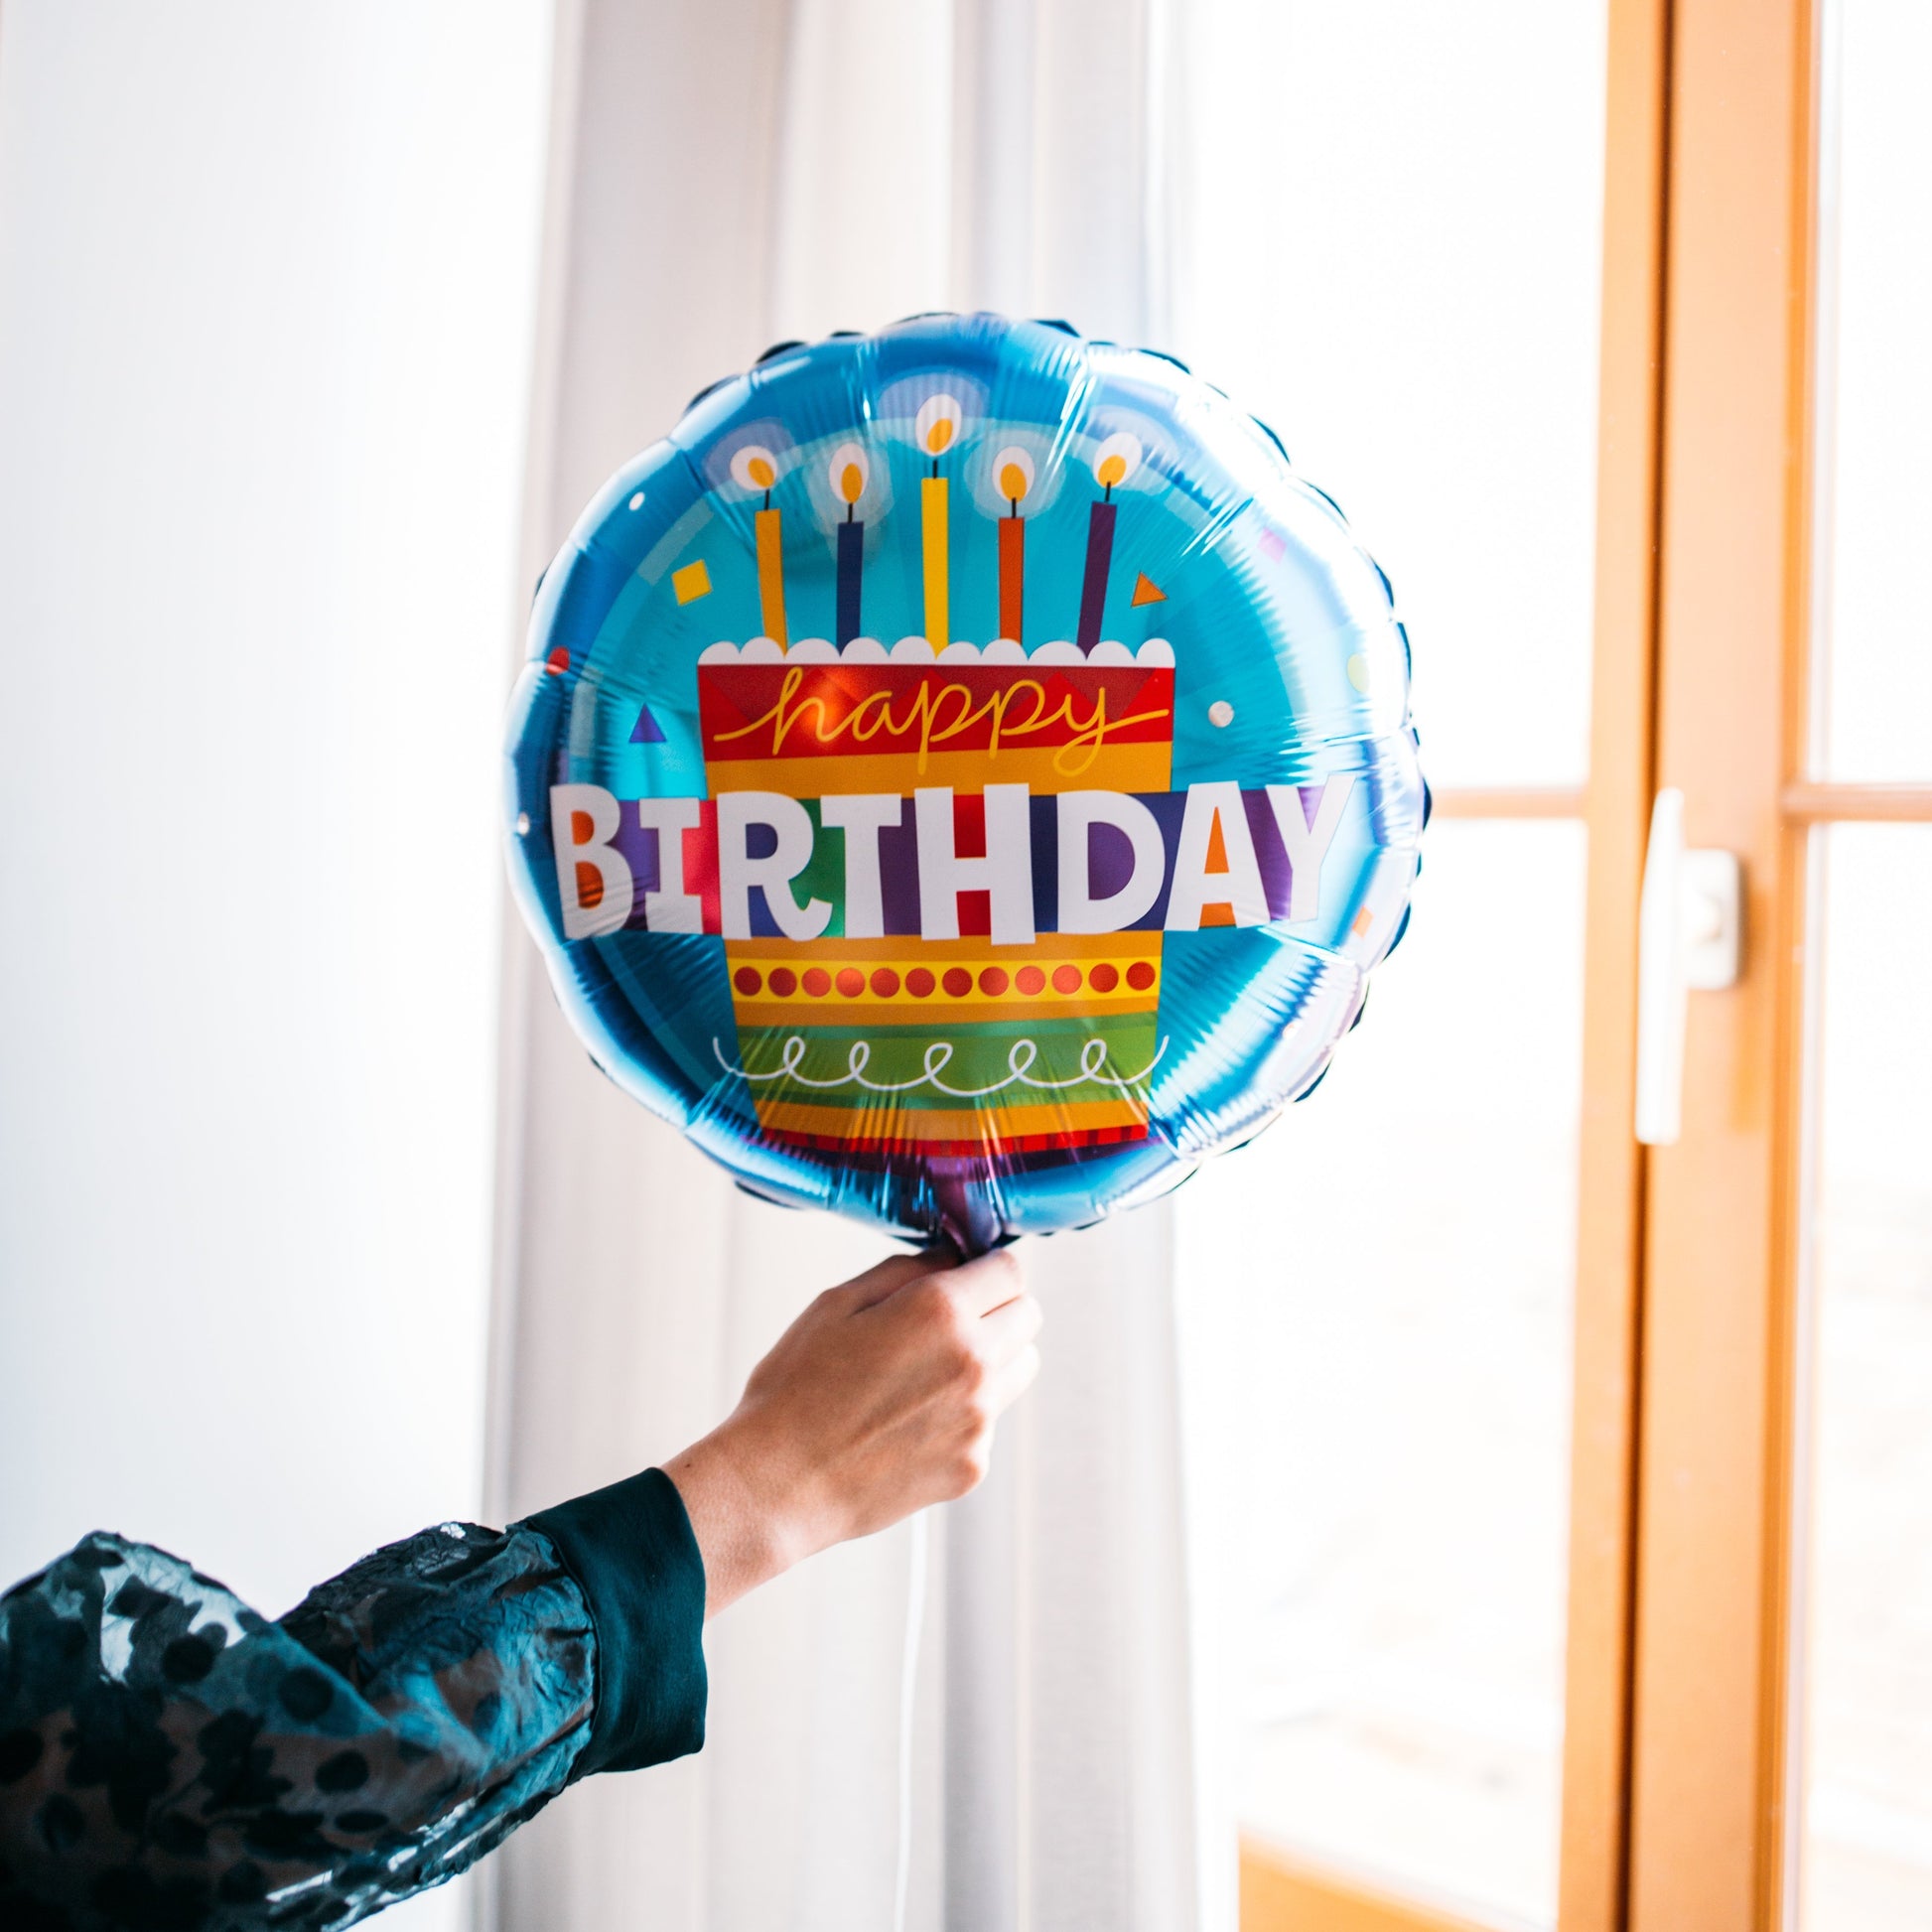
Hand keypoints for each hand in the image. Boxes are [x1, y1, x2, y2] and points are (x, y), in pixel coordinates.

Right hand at [664, 1248, 1040, 1617]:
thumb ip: (905, 1271)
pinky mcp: (973, 1465)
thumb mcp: (837, 1304)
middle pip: (1029, 1315)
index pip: (1010, 1270)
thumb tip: (950, 1258)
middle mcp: (974, 1363)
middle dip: (997, 1309)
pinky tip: (910, 1421)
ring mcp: (979, 1420)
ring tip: (928, 1374)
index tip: (967, 1278)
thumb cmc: (795, 1390)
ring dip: (991, 1359)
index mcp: (941, 1313)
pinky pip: (990, 1421)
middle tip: (947, 1324)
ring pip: (1020, 1368)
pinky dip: (965, 1414)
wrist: (778, 1484)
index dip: (986, 1269)